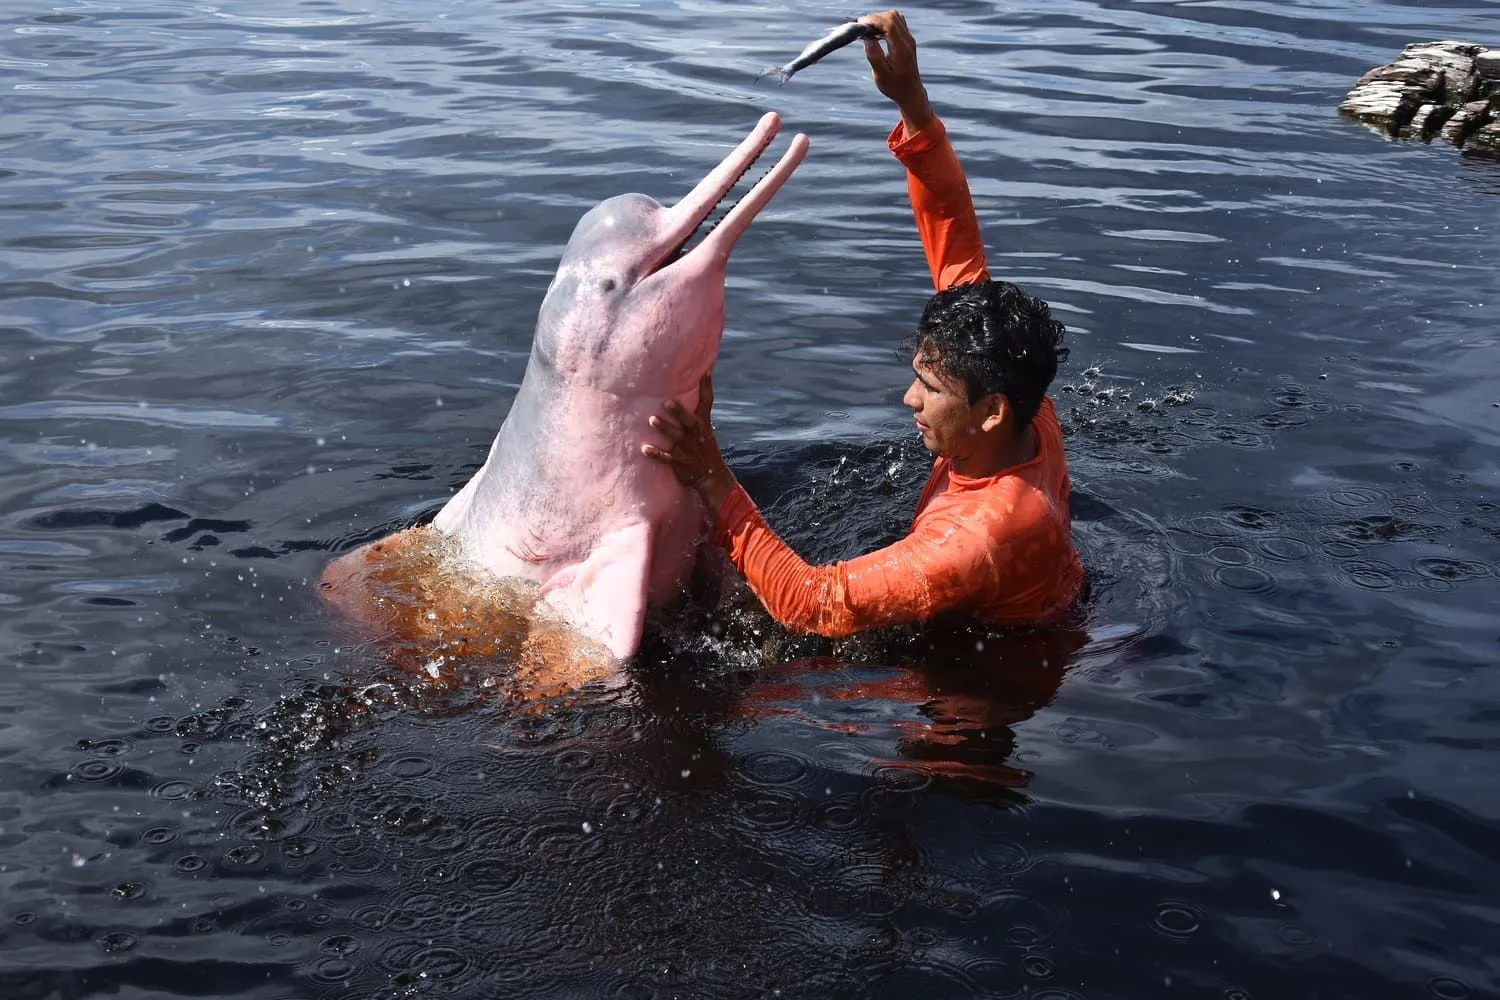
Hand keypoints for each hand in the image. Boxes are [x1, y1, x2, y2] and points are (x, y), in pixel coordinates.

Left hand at [642, 374, 734, 507]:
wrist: (712, 477)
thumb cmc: (703, 448)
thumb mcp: (704, 429)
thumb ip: (695, 411)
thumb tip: (691, 389)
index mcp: (703, 424)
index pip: (707, 401)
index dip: (707, 386)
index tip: (706, 370)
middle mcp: (697, 434)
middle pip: (689, 421)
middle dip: (679, 412)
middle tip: (667, 402)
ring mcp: (689, 449)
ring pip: (676, 438)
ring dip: (665, 429)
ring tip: (652, 420)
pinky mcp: (680, 462)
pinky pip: (667, 458)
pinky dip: (656, 454)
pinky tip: (644, 449)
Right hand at [859, 10, 932, 132]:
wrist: (910, 93)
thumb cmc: (895, 87)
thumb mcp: (881, 76)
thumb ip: (874, 57)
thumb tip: (867, 40)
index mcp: (901, 49)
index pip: (889, 23)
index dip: (873, 19)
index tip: (861, 23)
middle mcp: (907, 41)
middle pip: (892, 16)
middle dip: (875, 18)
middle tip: (862, 29)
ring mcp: (909, 39)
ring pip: (895, 17)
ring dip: (880, 19)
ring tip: (869, 32)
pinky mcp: (907, 40)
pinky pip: (897, 23)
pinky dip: (885, 23)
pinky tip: (877, 34)